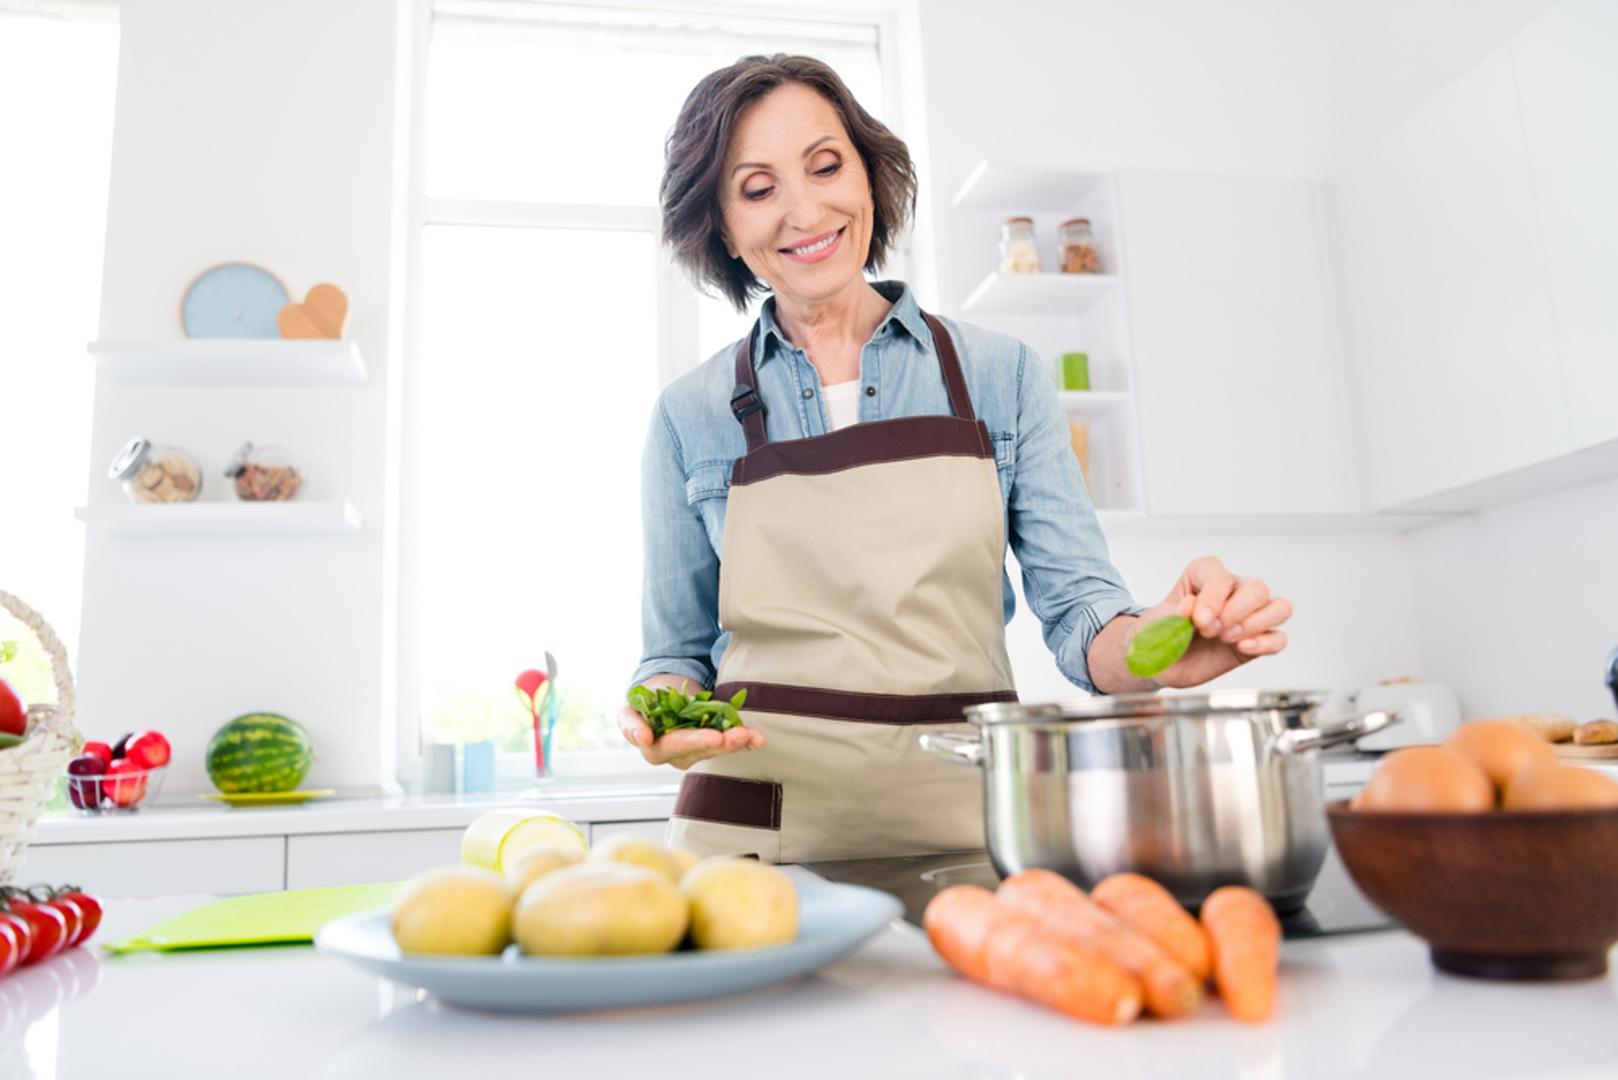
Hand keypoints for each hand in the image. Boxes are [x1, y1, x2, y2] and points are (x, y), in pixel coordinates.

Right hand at [618, 673, 765, 769]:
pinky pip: (729, 743)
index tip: (714, 736)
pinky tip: (757, 738)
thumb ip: (632, 725)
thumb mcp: (629, 712)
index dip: (695, 740)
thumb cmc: (641, 704)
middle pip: (702, 750)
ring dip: (738, 743)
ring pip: (718, 748)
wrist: (657, 694)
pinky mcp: (712, 741)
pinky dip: (745, 741)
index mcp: (656, 748)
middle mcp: (679, 754)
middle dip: (722, 742)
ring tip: (754, 736)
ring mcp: (697, 749)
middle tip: (739, 735)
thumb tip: (644, 738)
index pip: (676, 745)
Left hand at [1138, 556, 1291, 687]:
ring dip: (1255, 625)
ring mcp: (1247, 615)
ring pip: (1279, 607)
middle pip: (1257, 588)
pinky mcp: (1256, 640)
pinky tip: (1242, 649)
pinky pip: (1279, 638)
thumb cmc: (1157, 633)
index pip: (1221, 575)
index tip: (1197, 620)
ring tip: (1227, 639)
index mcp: (1203, 575)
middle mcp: (1231, 590)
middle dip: (1234, 612)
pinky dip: (1266, 644)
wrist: (1159, 661)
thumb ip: (1173, 614)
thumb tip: (1191, 605)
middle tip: (1210, 631)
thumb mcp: (1156, 623)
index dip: (1212, 597)